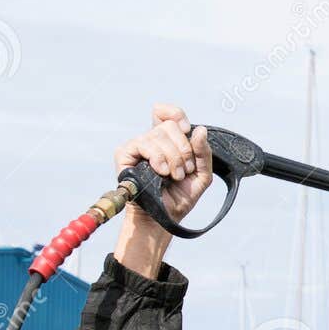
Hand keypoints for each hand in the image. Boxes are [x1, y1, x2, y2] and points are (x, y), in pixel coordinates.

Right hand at [113, 103, 212, 277]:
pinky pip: (143, 143)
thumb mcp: (201, 175)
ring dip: (173, 159)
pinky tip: (161, 172)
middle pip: (169, 126)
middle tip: (184, 170)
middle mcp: (152, 140)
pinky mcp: (125, 154)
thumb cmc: (180, 196)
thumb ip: (204, 152)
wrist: (165, 215)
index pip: (167, 114)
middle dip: (183, 149)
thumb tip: (200, 129)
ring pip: (157, 135)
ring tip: (173, 176)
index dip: (176, 115)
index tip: (186, 130)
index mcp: (169, 141)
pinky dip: (157, 157)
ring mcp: (138, 146)